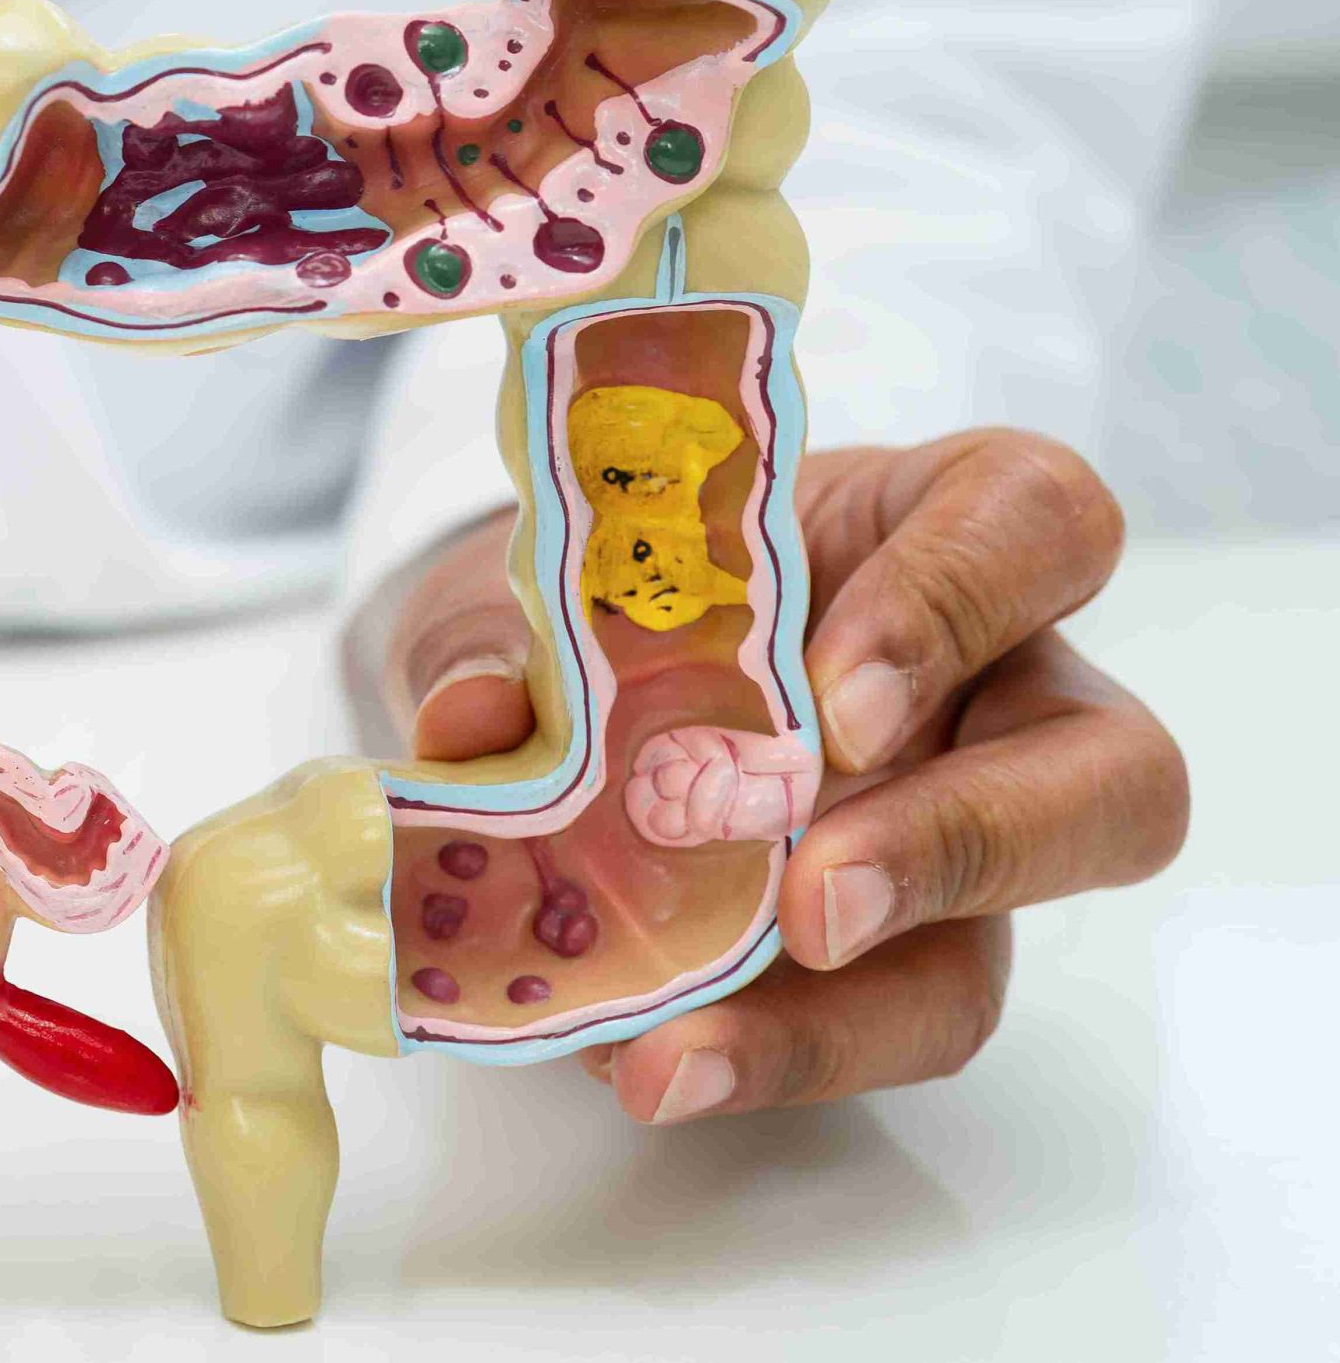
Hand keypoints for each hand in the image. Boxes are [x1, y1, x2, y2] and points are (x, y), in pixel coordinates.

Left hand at [382, 429, 1187, 1121]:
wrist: (546, 668)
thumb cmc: (600, 581)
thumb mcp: (536, 574)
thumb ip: (501, 631)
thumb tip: (476, 714)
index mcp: (928, 526)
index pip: (1032, 524)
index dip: (958, 608)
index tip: (836, 700)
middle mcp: (991, 685)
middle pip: (1111, 771)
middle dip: (965, 847)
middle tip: (810, 906)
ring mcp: (954, 828)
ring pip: (998, 944)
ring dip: (842, 1019)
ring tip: (678, 1052)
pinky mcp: (889, 955)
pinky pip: (874, 1026)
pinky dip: (755, 1054)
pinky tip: (637, 1062)